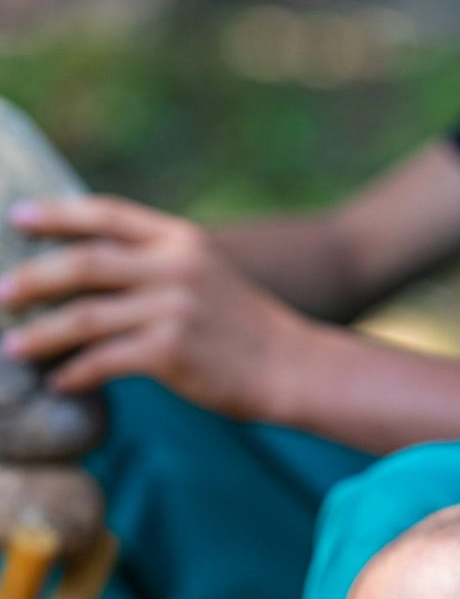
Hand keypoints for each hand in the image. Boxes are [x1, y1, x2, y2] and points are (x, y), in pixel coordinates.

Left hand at [0, 197, 305, 418]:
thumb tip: (96, 271)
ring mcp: (174, 308)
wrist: (291, 365)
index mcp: (183, 241)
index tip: (18, 218)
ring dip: (41, 333)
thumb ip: (160, 264)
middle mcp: (176, 267)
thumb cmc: (245, 326)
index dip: (59, 214)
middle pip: (84, 263)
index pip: (109, 214)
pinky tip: (61, 383)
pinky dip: (75, 373)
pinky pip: (104, 361)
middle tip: (0, 294)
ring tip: (12, 347)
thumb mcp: (209, 276)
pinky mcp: (172, 351)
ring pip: (85, 316)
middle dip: (32, 278)